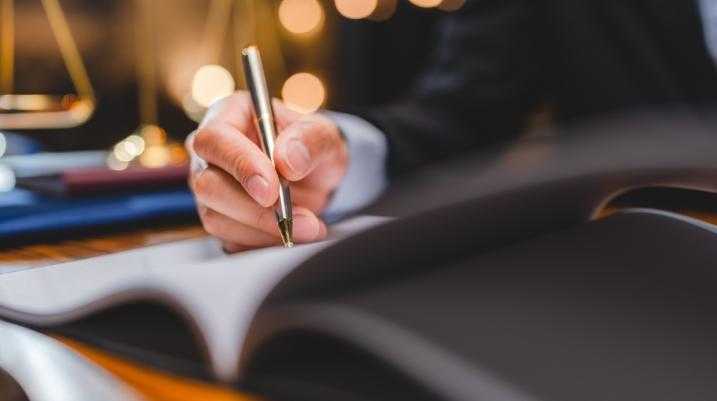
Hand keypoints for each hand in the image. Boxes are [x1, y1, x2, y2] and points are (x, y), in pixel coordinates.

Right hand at [186, 92, 347, 251]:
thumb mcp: (324, 134)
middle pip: (208, 185)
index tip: (271, 191)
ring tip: (310, 227)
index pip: (215, 140)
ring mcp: (209, 189)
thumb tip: (286, 161)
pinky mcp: (220, 220)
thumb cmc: (312, 146)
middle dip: (256, 209)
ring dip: (265, 230)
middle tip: (303, 219)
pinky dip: (264, 243)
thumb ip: (310, 140)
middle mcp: (209, 154)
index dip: (240, 166)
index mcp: (227, 117)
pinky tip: (293, 234)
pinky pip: (230, 240)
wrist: (315, 177)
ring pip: (217, 218)